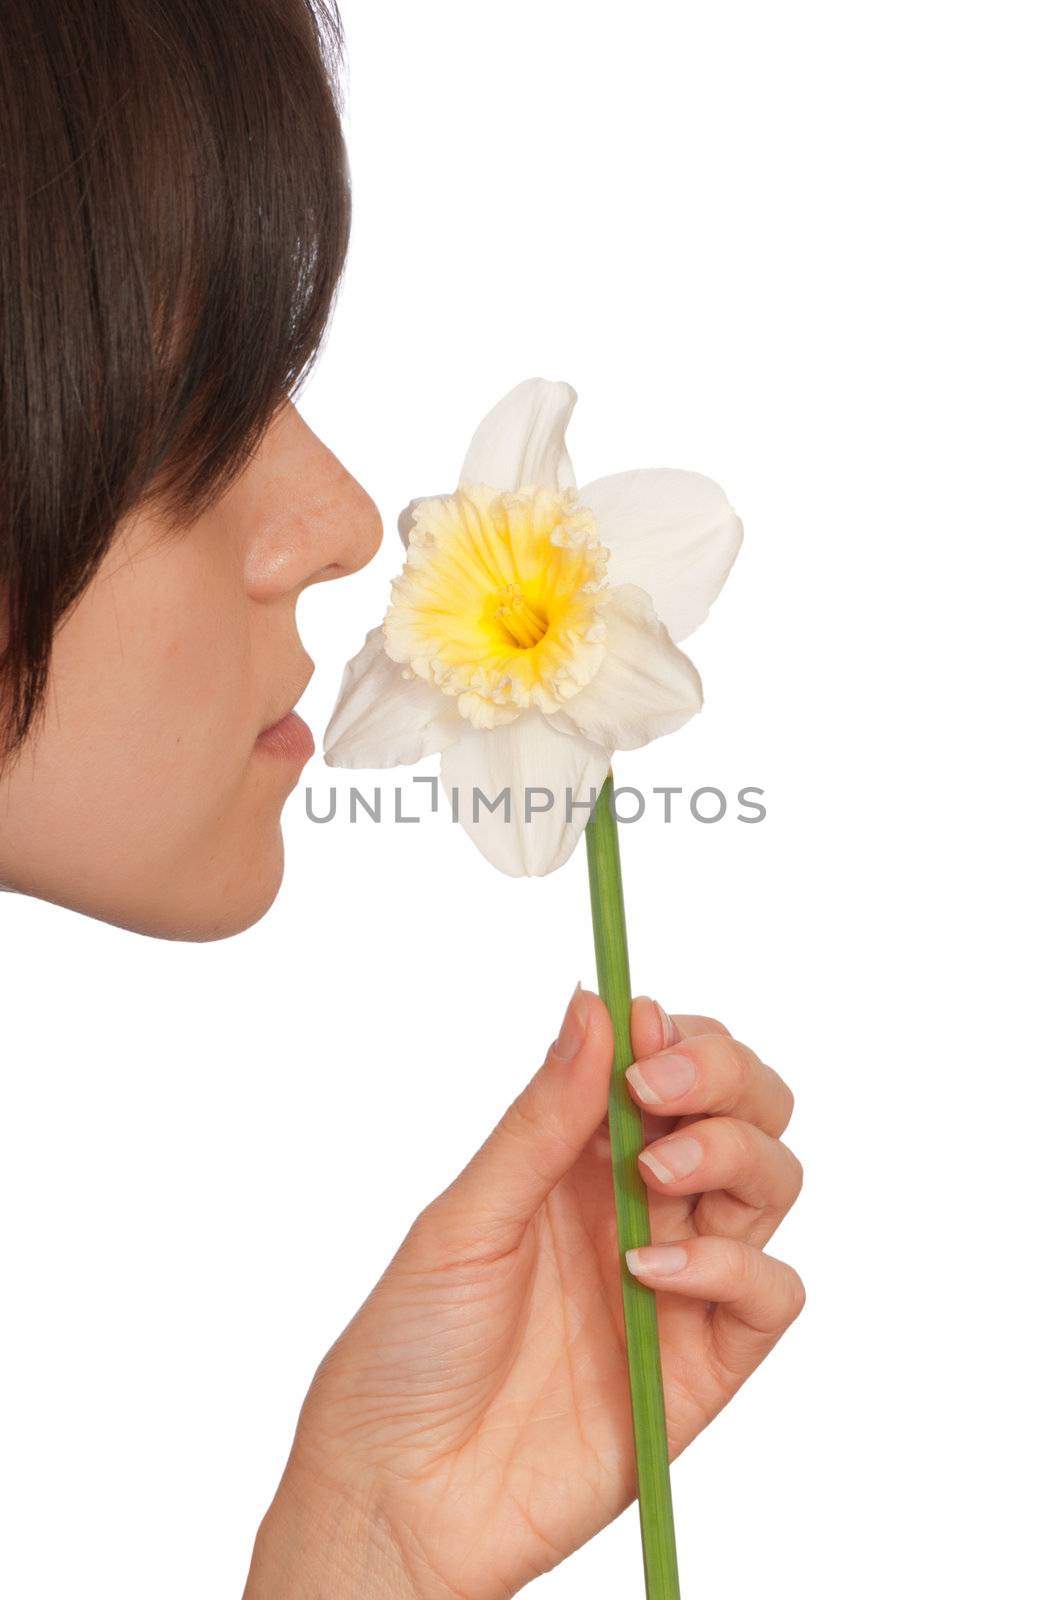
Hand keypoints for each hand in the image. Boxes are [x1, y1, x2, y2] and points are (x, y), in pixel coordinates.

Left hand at [244, 990, 803, 1598]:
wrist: (400, 1495)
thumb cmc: (409, 1350)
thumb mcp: (467, 1218)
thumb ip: (544, 1118)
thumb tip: (593, 1004)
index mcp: (581, 1158)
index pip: (670, 1065)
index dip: (677, 1036)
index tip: (647, 1030)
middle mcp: (642, 1207)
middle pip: (745, 1110)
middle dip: (725, 1077)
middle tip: (661, 1092)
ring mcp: (680, 1281)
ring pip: (772, 1182)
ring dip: (730, 1154)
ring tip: (656, 1178)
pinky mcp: (705, 1363)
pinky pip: (771, 1292)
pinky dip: (733, 1268)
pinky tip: (652, 1276)